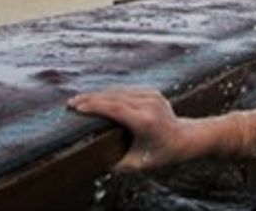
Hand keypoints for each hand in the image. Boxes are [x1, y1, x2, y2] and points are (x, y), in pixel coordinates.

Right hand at [68, 87, 192, 171]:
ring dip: (98, 95)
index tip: (76, 107)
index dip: (95, 106)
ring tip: (78, 100)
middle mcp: (149, 105)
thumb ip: (115, 163)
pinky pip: (126, 90)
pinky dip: (109, 94)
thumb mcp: (137, 164)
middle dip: (90, 99)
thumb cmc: (160, 154)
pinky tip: (96, 97)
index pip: (115, 109)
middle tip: (70, 104)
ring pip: (119, 91)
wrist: (185, 138)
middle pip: (114, 97)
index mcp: (145, 121)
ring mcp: (152, 96)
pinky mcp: (152, 92)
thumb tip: (93, 159)